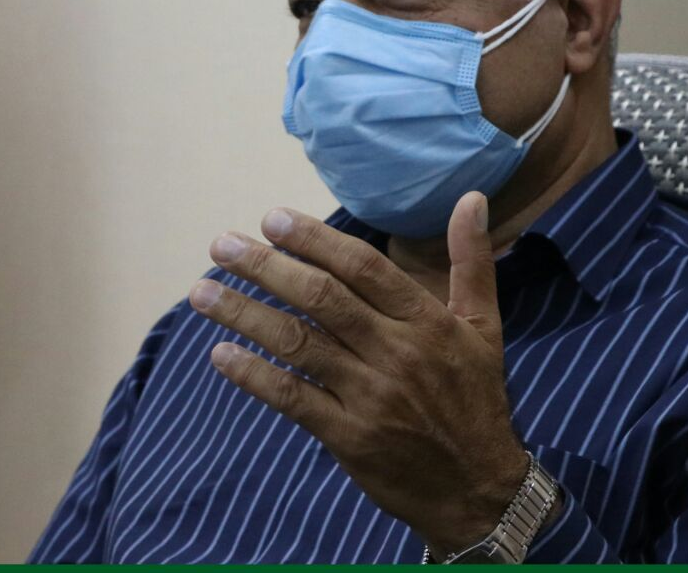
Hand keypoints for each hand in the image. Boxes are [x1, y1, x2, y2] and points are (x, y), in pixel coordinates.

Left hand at [189, 192, 528, 556]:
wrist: (479, 490)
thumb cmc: (475, 399)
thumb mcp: (485, 327)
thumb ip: (471, 261)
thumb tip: (471, 198)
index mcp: (427, 321)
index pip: (362, 267)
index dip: (314, 239)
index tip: (270, 218)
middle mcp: (397, 353)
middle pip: (321, 298)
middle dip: (265, 267)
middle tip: (220, 245)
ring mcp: (370, 396)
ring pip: (298, 343)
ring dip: (245, 314)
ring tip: (202, 292)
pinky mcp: (348, 437)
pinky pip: (292, 398)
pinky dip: (253, 375)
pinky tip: (220, 353)